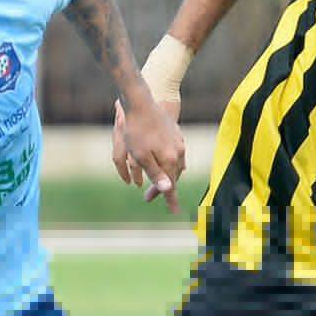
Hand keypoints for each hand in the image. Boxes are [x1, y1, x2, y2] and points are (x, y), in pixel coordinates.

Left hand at [113, 98, 185, 212]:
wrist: (141, 103)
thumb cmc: (136, 131)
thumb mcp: (141, 156)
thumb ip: (155, 173)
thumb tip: (168, 189)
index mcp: (170, 160)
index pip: (171, 186)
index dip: (170, 200)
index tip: (174, 212)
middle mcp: (178, 152)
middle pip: (173, 176)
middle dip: (162, 188)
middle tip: (148, 198)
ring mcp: (179, 142)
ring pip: (176, 165)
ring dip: (167, 176)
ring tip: (158, 183)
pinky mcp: (176, 133)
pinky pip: (176, 154)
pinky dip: (170, 163)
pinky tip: (165, 163)